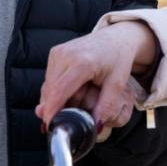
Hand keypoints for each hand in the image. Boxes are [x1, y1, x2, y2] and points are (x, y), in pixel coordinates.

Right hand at [36, 21, 158, 133]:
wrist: (115, 38)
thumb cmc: (117, 58)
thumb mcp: (118, 84)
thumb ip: (106, 106)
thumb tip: (95, 126)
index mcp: (82, 62)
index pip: (59, 91)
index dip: (52, 111)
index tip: (49, 126)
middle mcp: (65, 55)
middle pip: (51, 91)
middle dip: (56, 108)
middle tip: (70, 117)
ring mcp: (58, 52)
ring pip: (48, 86)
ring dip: (57, 99)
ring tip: (78, 97)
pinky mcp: (54, 53)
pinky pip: (50, 79)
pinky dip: (57, 90)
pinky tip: (72, 90)